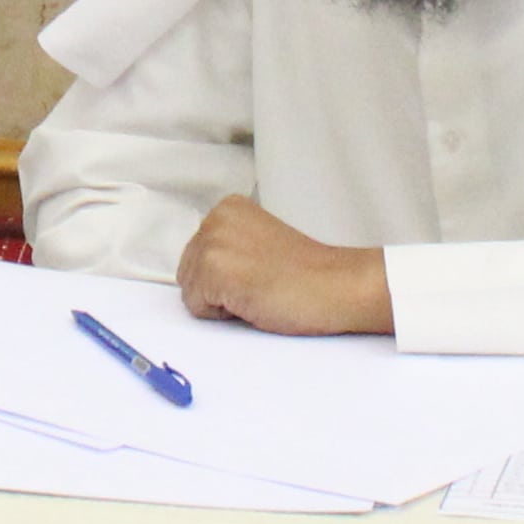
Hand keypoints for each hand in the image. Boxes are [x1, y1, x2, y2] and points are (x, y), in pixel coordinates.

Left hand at [173, 196, 391, 336]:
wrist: (334, 286)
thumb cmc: (305, 274)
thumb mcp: (256, 243)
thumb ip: (228, 247)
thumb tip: (202, 272)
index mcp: (227, 209)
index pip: (197, 255)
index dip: (225, 276)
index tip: (256, 272)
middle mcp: (215, 219)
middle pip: (188, 272)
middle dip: (217, 288)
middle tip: (258, 285)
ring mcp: (213, 243)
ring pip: (190, 291)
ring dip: (220, 302)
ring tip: (256, 291)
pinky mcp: (214, 270)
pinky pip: (196, 307)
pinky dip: (222, 314)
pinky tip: (253, 300)